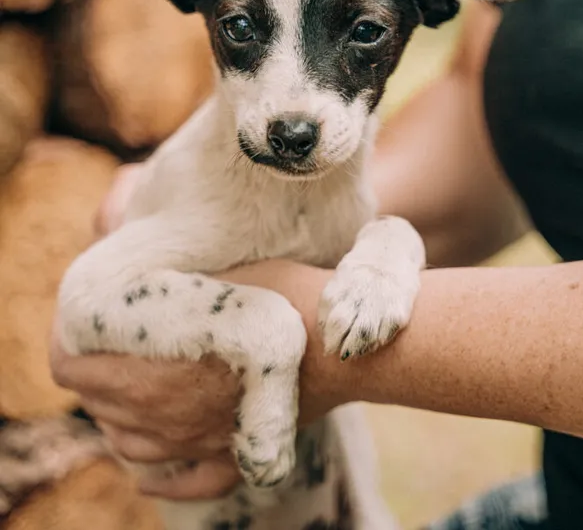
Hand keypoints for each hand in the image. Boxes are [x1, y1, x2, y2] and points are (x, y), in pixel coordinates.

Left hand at [51, 165, 341, 498]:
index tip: (79, 325)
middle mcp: (164, 417)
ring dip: (117, 421)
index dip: (68, 344)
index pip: (74, 367)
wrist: (342, 343)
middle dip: (92, 376)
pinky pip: (186, 483)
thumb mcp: (213, 276)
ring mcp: (199, 442)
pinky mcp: (234, 454)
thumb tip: (133, 273)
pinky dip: (161, 480)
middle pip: (99, 406)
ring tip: (118, 397)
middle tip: (102, 348)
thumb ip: (166, 284)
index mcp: (148, 371)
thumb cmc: (281, 299)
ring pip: (133, 447)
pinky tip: (149, 475)